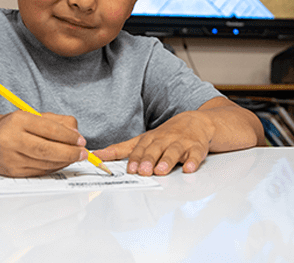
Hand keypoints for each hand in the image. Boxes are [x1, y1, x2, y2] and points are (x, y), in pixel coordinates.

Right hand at [0, 111, 87, 176]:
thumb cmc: (16, 127)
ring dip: (64, 161)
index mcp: (18, 120)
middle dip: (69, 153)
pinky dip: (54, 167)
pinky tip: (61, 162)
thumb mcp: (35, 116)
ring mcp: (10, 157)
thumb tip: (77, 136)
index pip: (48, 129)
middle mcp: (11, 139)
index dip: (68, 136)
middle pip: (46, 149)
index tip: (81, 141)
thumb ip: (59, 122)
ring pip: (44, 163)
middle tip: (83, 153)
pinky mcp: (12, 171)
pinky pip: (39, 171)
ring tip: (74, 157)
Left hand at [94, 111, 215, 175]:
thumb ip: (121, 149)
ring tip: (161, 170)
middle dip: (149, 160)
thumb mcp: (144, 140)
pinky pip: (195, 154)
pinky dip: (192, 161)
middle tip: (142, 171)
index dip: (134, 158)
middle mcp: (165, 140)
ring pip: (174, 151)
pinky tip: (189, 168)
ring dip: (167, 160)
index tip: (129, 168)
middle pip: (156, 149)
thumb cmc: (168, 134)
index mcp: (151, 139)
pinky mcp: (197, 148)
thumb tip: (96, 155)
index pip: (140, 148)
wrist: (198, 122)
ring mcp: (182, 143)